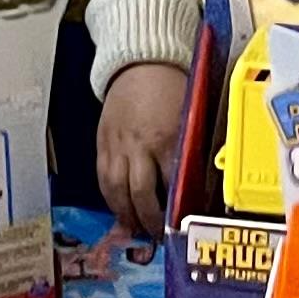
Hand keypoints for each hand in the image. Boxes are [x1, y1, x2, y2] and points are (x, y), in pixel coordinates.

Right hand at [95, 61, 189, 236]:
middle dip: (148, 220)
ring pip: (116, 190)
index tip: (180, 226)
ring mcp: (116, 145)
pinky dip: (109, 197)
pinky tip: (117, 207)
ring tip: (134, 229)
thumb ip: (189, 149)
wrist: (140, 61)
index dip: (174, 209)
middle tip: (156, 236)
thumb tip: (197, 182)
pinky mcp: (101, 142)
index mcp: (165, 139)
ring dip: (125, 214)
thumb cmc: (173, 86)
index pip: (170, 185)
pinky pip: (102, 177)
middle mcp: (138, 146)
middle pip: (140, 194)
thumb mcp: (190, 117)